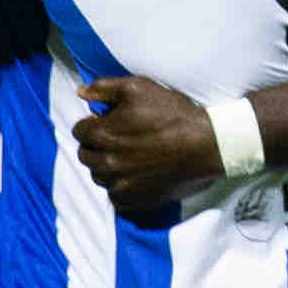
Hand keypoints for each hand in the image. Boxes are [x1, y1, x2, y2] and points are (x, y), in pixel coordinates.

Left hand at [76, 77, 225, 208]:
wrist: (208, 146)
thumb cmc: (175, 116)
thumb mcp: (139, 89)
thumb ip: (105, 88)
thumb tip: (81, 92)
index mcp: (103, 135)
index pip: (79, 131)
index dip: (93, 124)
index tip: (107, 122)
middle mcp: (108, 163)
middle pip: (85, 156)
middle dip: (96, 146)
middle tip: (117, 139)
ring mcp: (122, 184)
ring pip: (99, 177)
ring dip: (107, 167)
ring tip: (127, 157)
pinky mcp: (137, 199)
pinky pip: (115, 197)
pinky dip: (121, 187)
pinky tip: (136, 175)